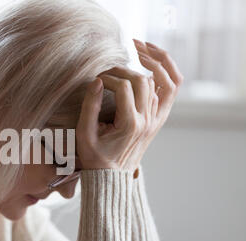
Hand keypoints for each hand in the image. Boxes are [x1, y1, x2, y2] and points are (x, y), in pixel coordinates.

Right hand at [76, 40, 183, 170]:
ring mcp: (154, 121)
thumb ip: (90, 107)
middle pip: (143, 81)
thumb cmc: (95, 157)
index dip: (108, 77)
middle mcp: (147, 121)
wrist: (112, 177)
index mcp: (130, 124)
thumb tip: (96, 81)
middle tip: (109, 69)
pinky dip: (155, 78)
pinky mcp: (156, 121)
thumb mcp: (85, 134)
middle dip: (125, 69)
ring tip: (132, 55)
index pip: (123, 87)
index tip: (95, 79)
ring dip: (145, 67)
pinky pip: (163, 93)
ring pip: (157, 84)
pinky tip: (143, 69)